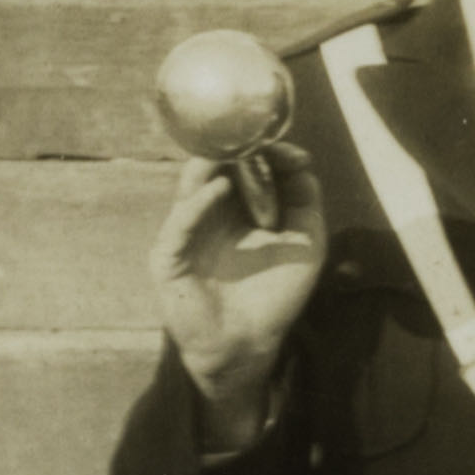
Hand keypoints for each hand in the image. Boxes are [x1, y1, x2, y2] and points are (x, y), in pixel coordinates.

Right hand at [152, 150, 327, 420]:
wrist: (247, 345)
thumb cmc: (275, 297)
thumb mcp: (304, 243)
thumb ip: (305, 202)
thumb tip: (300, 160)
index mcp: (238, 211)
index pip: (242, 168)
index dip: (260, 151)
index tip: (280, 142)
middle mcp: (208, 216)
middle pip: (213, 170)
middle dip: (230, 148)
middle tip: (248, 128)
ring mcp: (185, 235)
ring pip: (190, 188)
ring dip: (210, 165)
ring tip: (232, 147)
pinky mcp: (169, 257)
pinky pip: (180, 223)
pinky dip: (199, 202)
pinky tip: (220, 186)